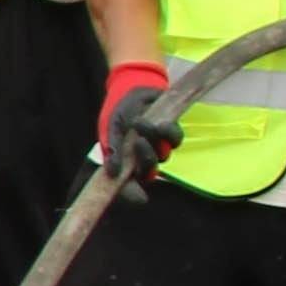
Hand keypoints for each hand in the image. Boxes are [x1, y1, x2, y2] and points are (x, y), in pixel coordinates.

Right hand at [98, 59, 175, 184]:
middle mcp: (142, 158)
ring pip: (163, 156)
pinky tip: (158, 122)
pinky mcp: (170, 133)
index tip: (139, 198)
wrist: (131, 86)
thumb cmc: (118, 109)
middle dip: (145, 159)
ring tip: (143, 124)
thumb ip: (113, 150)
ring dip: (155, 142)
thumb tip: (112, 173)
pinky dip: (166, 132)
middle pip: (149, 172)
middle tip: (138, 142)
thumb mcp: (111, 128)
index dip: (132, 194)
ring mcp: (158, 146)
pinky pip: (175, 139)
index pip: (129, 186)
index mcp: (125, 162)